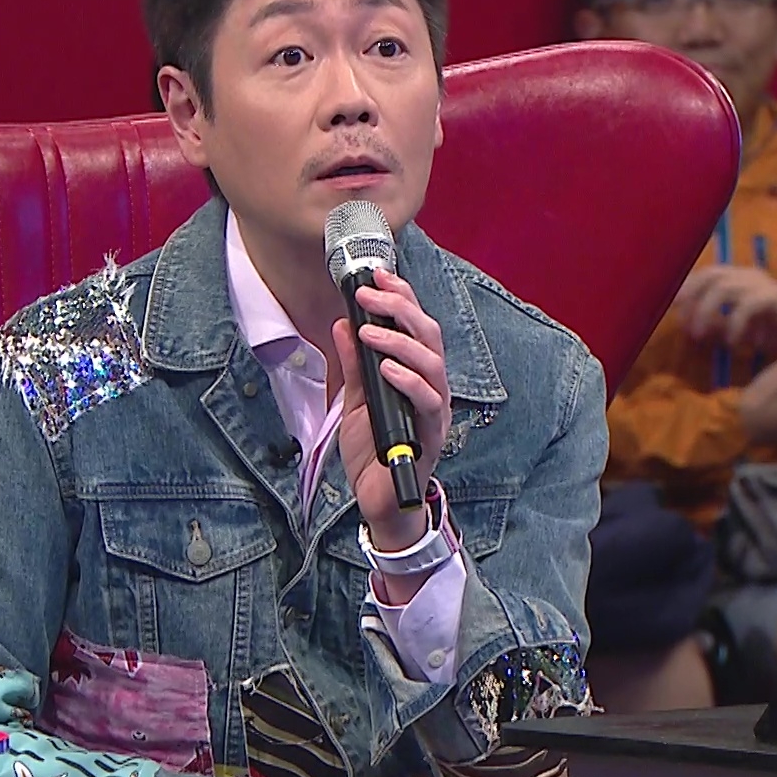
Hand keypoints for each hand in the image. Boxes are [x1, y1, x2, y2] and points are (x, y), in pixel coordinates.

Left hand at [332, 268, 448, 552]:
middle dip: (400, 308)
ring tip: (367, 330)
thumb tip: (342, 324)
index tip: (377, 275)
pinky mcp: (431, 433)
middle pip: (429, 335)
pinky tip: (386, 369)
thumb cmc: (375, 452)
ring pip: (432, 363)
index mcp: (415, 374)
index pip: (415, 326)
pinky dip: (407, 380)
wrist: (380, 501)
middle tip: (368, 293)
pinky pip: (427, 400)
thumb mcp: (356, 401)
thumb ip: (354, 365)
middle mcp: (432, 387)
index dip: (401, 297)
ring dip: (398, 341)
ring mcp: (434, 410)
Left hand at [674, 266, 776, 356]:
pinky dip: (735, 324)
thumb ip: (714, 324)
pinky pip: (748, 306)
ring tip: (700, 335)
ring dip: (707, 312)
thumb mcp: (737, 330)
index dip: (685, 289)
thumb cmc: (776, 333)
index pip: (706, 274)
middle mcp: (749, 276)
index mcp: (739, 279)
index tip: (670, 309)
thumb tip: (685, 325)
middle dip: (691, 298)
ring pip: (725, 288)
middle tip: (682, 323)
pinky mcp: (776, 298)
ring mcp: (763, 284)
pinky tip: (732, 343)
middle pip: (711, 276)